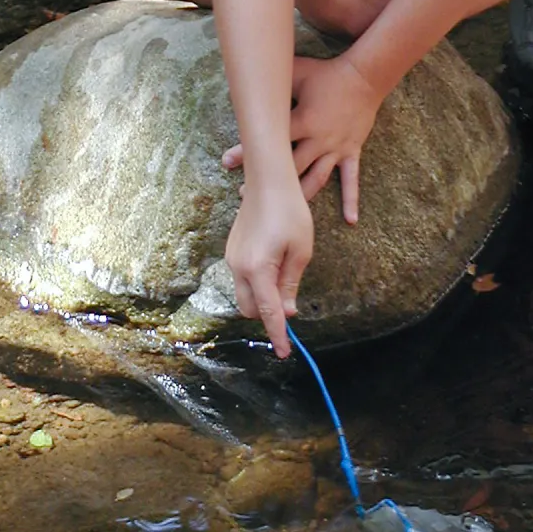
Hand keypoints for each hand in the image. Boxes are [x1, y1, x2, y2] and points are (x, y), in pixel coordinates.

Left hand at [224, 53, 382, 220]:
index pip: (272, 139)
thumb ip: (275, 79)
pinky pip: (351, 179)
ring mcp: (336, 149)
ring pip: (316, 179)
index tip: (226, 162)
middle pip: (290, 167)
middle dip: (268, 181)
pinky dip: (351, 199)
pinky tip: (351, 221)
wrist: (364, 77)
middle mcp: (319, 140)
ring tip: (283, 213)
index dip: (248, 149)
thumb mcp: (299, 71)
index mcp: (304, 120)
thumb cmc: (327, 74)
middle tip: (245, 195)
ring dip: (298, 196)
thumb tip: (246, 74)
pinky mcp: (351, 152)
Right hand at [224, 177, 312, 357]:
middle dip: (267, 314)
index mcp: (258, 270)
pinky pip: (241, 277)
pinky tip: (273, 262)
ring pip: (243, 293)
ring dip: (261, 296)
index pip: (268, 313)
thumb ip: (291, 284)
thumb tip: (287, 312)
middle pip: (249, 309)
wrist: (268, 179)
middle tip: (290, 303)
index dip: (277, 334)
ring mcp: (232, 258)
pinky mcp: (231, 249)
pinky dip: (255, 281)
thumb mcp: (301, 250)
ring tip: (284, 273)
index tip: (285, 352)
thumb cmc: (290, 212)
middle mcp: (239, 267)